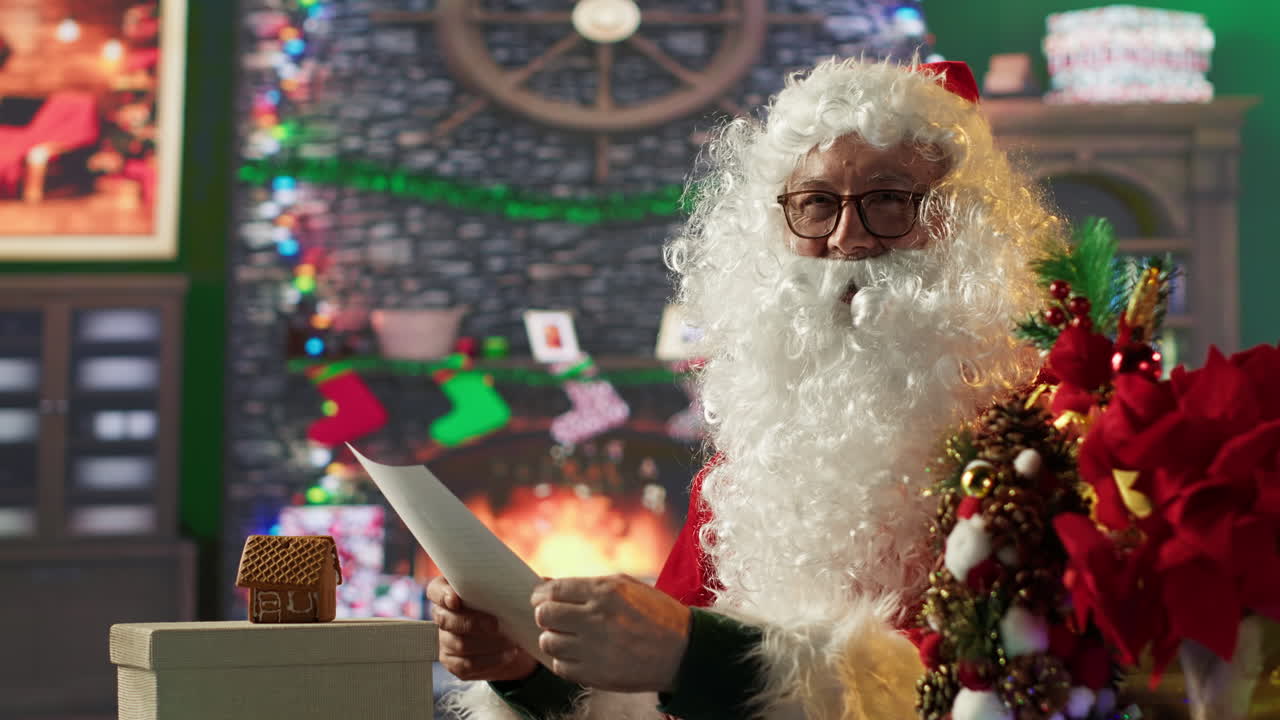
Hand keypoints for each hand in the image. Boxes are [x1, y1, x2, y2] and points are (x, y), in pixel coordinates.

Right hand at [427, 575, 539, 681]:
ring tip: (510, 641)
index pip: (435, 591)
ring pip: (458, 644)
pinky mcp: (455, 664)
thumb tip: (543, 583)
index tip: (457, 599)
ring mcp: (446, 641)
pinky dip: (490, 661)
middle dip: (472, 622)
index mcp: (450, 592)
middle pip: (446, 619)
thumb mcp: (515, 593)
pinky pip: (466, 666)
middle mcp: (442, 616)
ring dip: (486, 644)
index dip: (443, 595)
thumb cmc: (509, 609)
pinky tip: (507, 655)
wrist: (515, 642)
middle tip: (496, 624)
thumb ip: (523, 585)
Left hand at [531, 574, 690, 692]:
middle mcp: (596, 619)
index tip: (541, 599)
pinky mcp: (596, 675)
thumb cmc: (656, 614)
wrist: (683, 651)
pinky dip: (564, 661)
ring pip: (549, 643)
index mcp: (605, 593)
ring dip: (553, 639)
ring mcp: (595, 649)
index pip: (554, 591)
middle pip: (545, 615)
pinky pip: (561, 667)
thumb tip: (547, 585)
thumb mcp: (626, 587)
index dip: (541, 595)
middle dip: (545, 615)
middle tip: (554, 618)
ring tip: (568, 638)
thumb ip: (587, 585)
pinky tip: (578, 655)